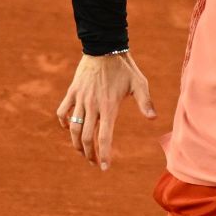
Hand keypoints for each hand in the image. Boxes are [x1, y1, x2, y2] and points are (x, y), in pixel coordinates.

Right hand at [55, 51, 156, 170]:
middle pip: (86, 137)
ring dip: (76, 143)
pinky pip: (63, 111)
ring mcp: (80, 99)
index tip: (104, 167)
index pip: (104, 137)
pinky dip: (64, 121)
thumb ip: (145, 102)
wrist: (104, 48)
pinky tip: (68, 128)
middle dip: (89, 154)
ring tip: (82, 152)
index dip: (103, 154)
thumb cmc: (124, 68)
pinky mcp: (72, 92)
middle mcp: (93, 106)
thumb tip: (153, 118)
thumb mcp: (139, 83)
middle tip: (93, 162)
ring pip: (73, 128)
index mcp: (109, 107)